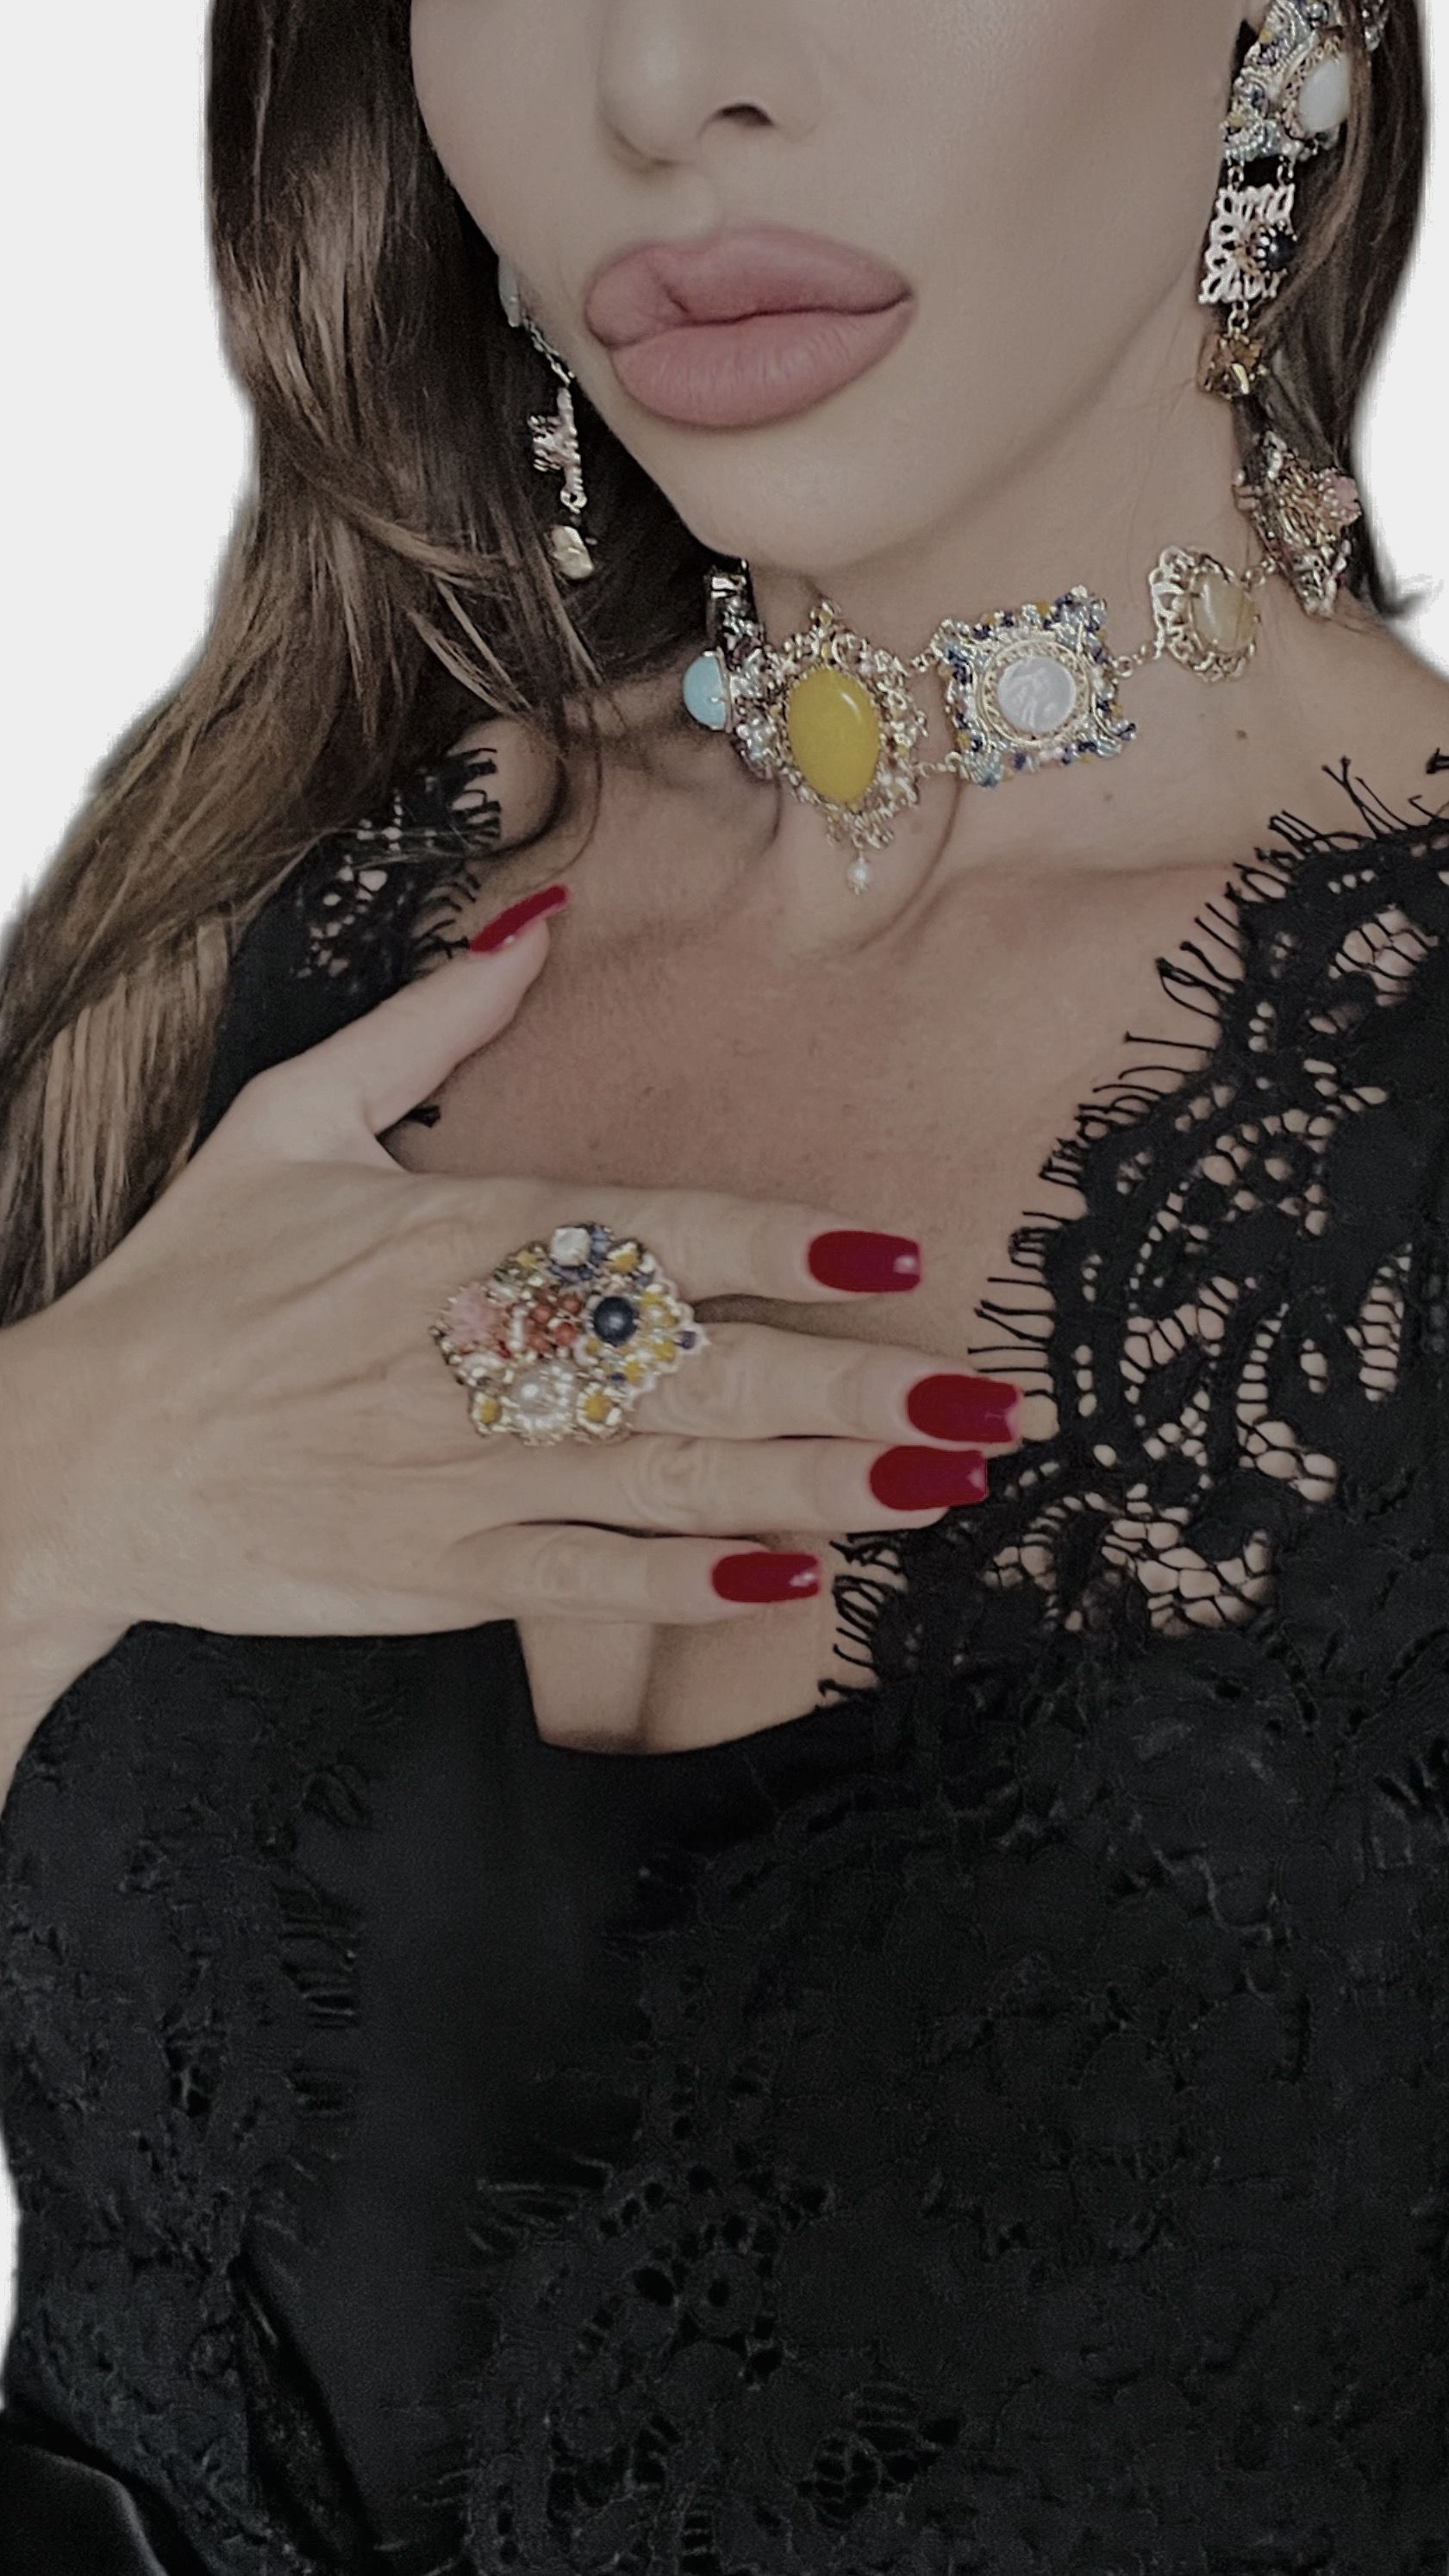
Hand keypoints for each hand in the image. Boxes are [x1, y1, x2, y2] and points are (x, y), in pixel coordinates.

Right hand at [1, 894, 1016, 1758]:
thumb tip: (536, 919)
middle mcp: (490, 1355)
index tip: (901, 1254)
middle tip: (986, 1404)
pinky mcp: (444, 1574)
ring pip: (682, 1482)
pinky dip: (698, 1588)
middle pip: (710, 1368)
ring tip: (943, 1486)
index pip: (661, 1233)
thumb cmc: (186, 1283)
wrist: (81, 1455)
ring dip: (825, 1488)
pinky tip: (799, 1585)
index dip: (789, 1246)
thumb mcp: (287, 1117)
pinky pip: (597, 1583)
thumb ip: (427, 1022)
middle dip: (860, 1389)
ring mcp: (473, 1475)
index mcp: (466, 1236)